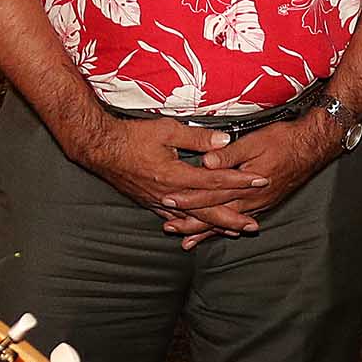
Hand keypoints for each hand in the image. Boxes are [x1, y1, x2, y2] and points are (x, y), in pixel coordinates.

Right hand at [71, 115, 269, 234]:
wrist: (101, 149)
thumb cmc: (132, 136)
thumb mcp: (166, 130)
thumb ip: (197, 137)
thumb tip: (224, 141)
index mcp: (175, 175)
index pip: (215, 180)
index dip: (239, 181)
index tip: (259, 181)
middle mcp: (169, 194)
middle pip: (207, 209)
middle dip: (232, 217)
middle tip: (254, 224)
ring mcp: (159, 202)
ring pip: (193, 218)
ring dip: (215, 225)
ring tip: (234, 231)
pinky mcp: (151, 203)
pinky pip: (176, 218)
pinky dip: (191, 225)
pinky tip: (201, 230)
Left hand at [165, 118, 343, 247]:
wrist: (312, 147)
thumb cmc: (284, 140)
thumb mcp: (255, 141)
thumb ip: (229, 154)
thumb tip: (206, 162)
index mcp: (246, 184)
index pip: (210, 194)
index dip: (188, 198)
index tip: (168, 200)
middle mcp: (252, 200)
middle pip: (216, 215)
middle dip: (192, 222)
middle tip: (169, 228)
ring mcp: (259, 204)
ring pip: (228, 222)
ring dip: (206, 231)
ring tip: (187, 241)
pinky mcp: (265, 203)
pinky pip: (241, 220)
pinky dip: (226, 229)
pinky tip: (219, 234)